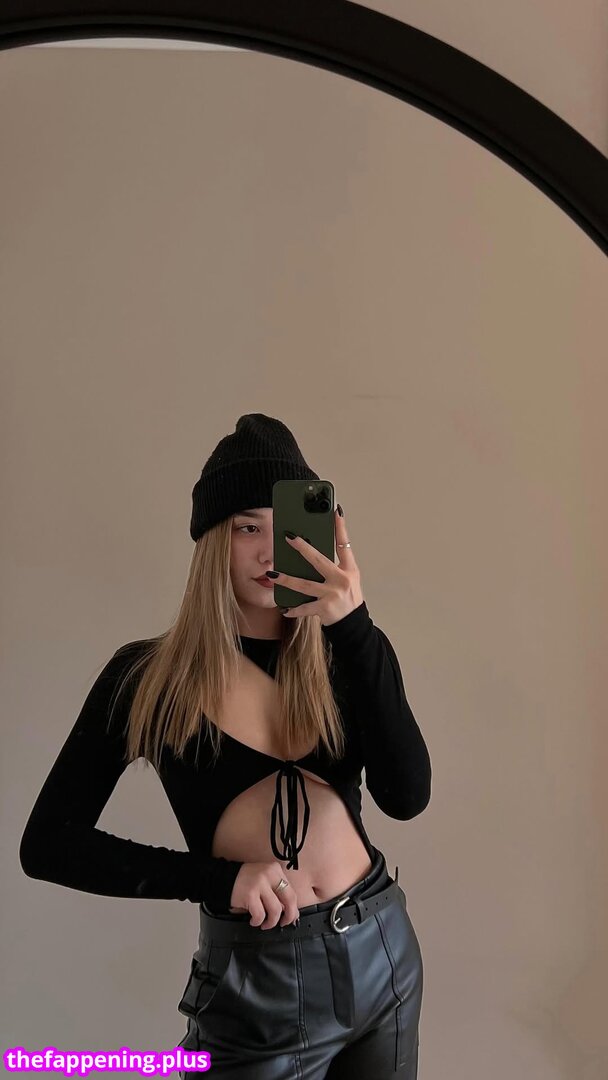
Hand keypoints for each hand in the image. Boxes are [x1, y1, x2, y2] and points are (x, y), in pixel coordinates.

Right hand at [229, 861, 299, 928]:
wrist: (223, 878)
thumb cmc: (246, 882)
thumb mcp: (265, 880)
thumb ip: (277, 891)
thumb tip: (291, 912)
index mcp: (275, 870)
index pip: (292, 892)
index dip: (293, 909)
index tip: (291, 917)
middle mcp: (269, 874)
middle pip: (289, 899)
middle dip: (288, 916)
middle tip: (283, 923)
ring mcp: (259, 884)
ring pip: (275, 910)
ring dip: (271, 922)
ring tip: (264, 923)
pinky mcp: (250, 894)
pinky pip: (260, 914)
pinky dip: (258, 921)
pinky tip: (254, 920)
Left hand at [272, 506, 363, 626]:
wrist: (354, 625)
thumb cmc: (349, 600)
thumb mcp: (349, 580)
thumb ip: (335, 567)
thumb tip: (313, 553)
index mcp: (350, 570)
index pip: (344, 544)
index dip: (340, 528)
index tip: (335, 512)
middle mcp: (342, 580)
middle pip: (319, 560)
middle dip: (302, 548)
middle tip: (289, 538)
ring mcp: (332, 594)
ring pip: (304, 585)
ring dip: (286, 580)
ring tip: (272, 574)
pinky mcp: (325, 608)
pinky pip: (305, 608)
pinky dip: (294, 609)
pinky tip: (284, 609)